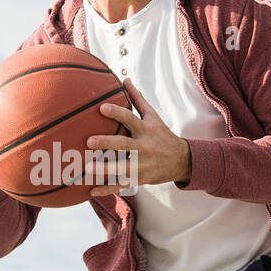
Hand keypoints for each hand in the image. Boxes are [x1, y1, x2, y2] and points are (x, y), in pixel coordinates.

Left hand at [84, 78, 191, 195]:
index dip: (117, 113)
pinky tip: (91, 191)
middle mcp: (144, 147)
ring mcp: (142, 165)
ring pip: (122, 168)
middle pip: (124, 145)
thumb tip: (125, 79)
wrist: (182, 160)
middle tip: (89, 141)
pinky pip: (122, 185)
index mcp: (146, 129)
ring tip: (87, 168)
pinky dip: (107, 189)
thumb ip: (138, 99)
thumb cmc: (162, 134)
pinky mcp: (140, 178)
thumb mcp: (153, 116)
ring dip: (104, 169)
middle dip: (107, 143)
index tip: (101, 108)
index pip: (130, 118)